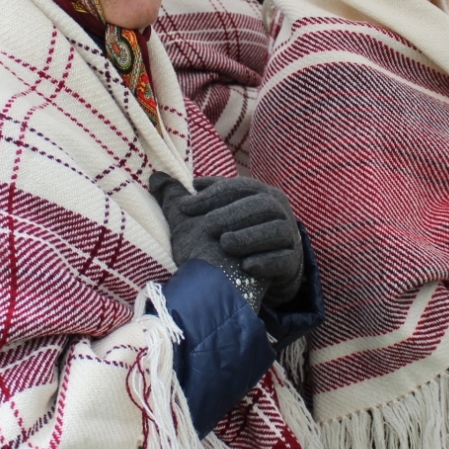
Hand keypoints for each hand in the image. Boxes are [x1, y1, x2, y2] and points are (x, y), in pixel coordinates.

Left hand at [149, 174, 304, 306]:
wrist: (263, 271)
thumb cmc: (230, 239)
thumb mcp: (208, 217)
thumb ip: (182, 199)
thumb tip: (156, 177)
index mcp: (261, 194)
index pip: (238, 187)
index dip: (211, 195)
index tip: (185, 206)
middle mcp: (279, 211)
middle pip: (259, 205)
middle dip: (231, 214)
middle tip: (207, 226)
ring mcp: (289, 237)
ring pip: (275, 230)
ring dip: (249, 236)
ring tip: (225, 244)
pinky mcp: (292, 263)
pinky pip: (283, 259)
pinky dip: (265, 261)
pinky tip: (246, 266)